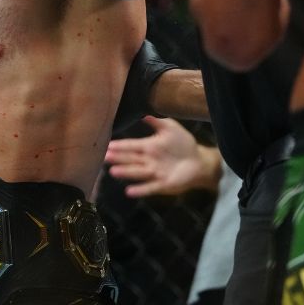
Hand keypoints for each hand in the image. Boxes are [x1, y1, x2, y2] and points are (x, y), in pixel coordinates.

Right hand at [104, 116, 219, 196]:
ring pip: (137, 172)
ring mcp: (154, 173)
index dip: (120, 145)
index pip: (132, 145)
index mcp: (149, 146)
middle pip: (130, 159)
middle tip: (105, 157)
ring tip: (113, 171)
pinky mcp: (162, 184)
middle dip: (118, 158)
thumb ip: (158, 121)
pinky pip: (149, 187)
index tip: (108, 145)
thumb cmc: (184, 144)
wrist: (199, 161)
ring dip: (126, 172)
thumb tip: (144, 113)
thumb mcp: (171, 128)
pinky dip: (140, 190)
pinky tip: (129, 191)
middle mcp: (148, 160)